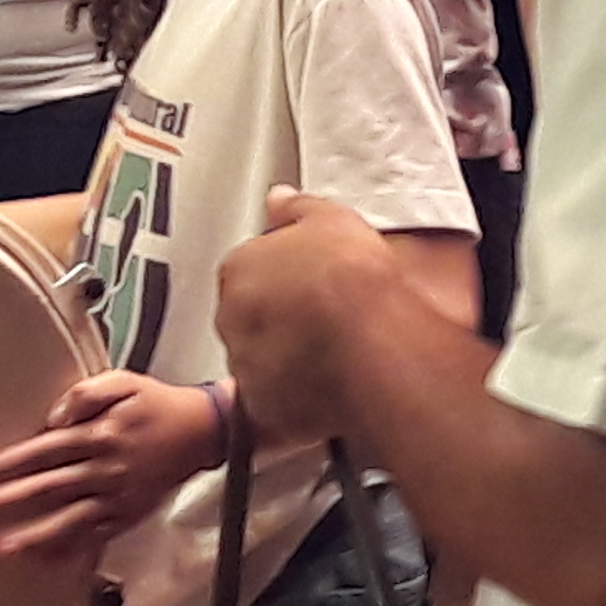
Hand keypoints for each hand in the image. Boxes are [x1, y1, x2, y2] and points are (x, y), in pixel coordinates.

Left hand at [0, 370, 222, 571]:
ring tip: (1, 548)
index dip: (6, 465)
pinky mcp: (128, 515)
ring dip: (33, 535)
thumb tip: (54, 419)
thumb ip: (85, 394)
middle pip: (47, 488)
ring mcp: (116, 497)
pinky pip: (93, 537)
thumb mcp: (123, 381)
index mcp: (98, 435)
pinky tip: (43, 560)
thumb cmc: (156, 403)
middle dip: (6, 501)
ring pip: (68, 520)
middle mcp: (103, 469)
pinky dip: (67, 550)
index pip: (42, 452)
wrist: (203, 432)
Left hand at [214, 188, 396, 441]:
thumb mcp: (331, 219)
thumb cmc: (352, 283)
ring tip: (329, 352)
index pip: (249, 268)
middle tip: (320, 313)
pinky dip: (296, 397)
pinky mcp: (266, 408)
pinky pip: (275, 402)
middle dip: (278, 316)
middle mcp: (233, 319)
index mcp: (240, 269)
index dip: (282, 273)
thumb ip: (297, 207)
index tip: (308, 277)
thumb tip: (280, 198)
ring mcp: (247, 366)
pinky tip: (327, 385)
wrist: (372, 346)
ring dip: (285, 357)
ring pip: (260, 360)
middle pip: (248, 315)